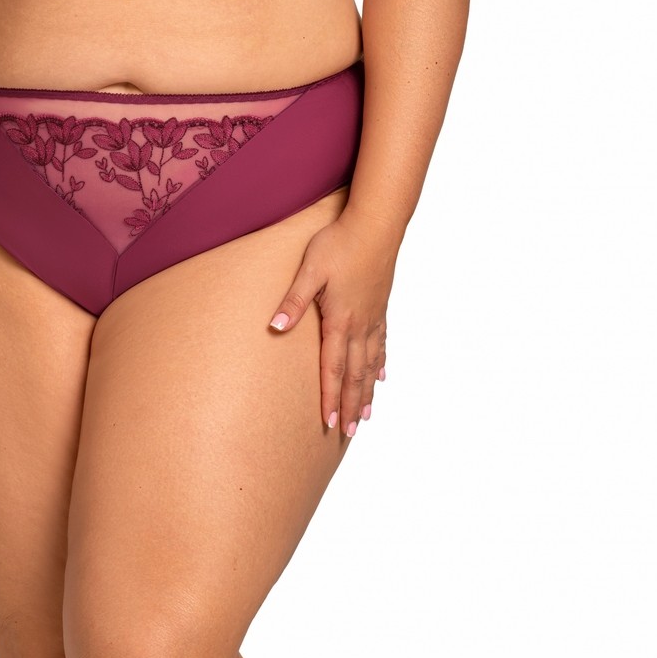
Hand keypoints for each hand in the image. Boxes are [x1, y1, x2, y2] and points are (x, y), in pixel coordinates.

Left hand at [268, 210, 397, 437]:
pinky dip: (380, 365)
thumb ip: (293, 301)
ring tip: (367, 416)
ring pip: (370, 364)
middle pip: (354, 374)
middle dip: (350, 405)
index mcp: (339, 320)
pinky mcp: (381, 307)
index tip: (329, 424)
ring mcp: (374, 317)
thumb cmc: (339, 243)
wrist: (376, 224)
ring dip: (367, 392)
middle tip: (350, 433)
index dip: (329, 397)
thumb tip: (275, 328)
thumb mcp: (309, 270)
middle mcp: (360, 325)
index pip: (333, 368)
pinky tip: (381, 377)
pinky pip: (381, 345)